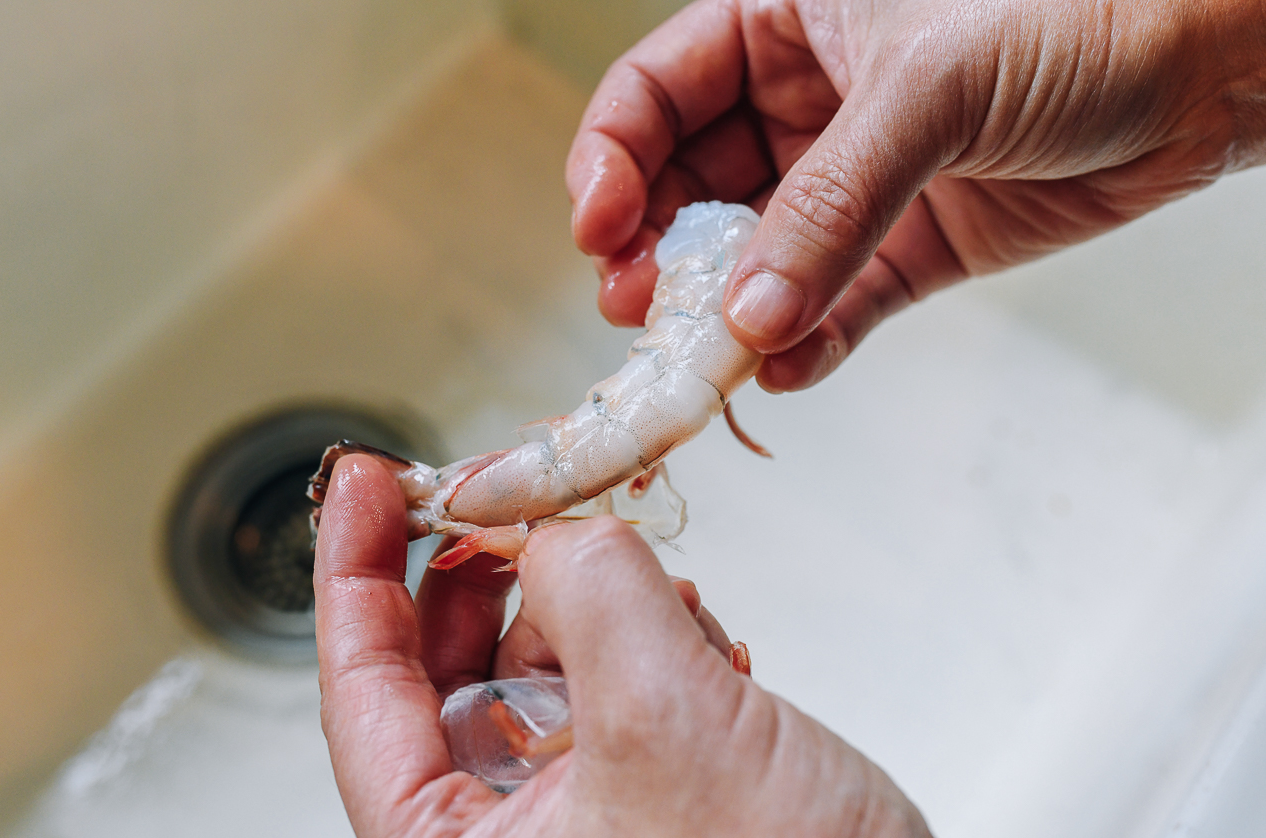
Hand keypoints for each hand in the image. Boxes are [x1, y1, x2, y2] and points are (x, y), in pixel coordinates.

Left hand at [314, 453, 930, 836]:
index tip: (365, 484)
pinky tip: (687, 625)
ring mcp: (580, 810)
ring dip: (583, 600)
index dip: (354, 572)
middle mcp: (506, 834)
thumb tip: (556, 531)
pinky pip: (612, 680)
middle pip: (449, 669)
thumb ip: (596, 597)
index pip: (364, 694)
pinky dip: (641, 631)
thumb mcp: (666, 725)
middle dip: (484, 572)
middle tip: (502, 490)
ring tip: (640, 578)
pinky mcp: (649, 788)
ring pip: (540, 663)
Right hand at [568, 0, 1265, 391]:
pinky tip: (784, 370)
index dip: (614, 162)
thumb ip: (829, 201)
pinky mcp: (909, 246)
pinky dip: (810, 341)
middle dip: (659, 253)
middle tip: (643, 312)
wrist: (1211, 64)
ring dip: (727, 314)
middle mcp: (805, 102)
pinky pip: (838, 305)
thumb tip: (746, 311)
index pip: (657, 94)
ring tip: (709, 358)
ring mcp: (854, 181)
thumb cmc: (1076, 8)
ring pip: (758, 260)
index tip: (601, 230)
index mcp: (783, 21)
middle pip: (690, 188)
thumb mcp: (929, 86)